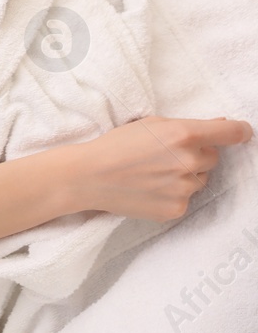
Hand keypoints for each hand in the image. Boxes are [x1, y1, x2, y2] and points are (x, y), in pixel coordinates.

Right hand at [69, 115, 251, 222]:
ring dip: (185, 176)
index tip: (242, 132)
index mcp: (183, 135)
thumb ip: (186, 126)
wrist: (89, 177)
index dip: (240, 131)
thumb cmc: (115, 145)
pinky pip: (186, 198)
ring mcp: (185, 188)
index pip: (231, 133)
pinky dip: (173, 193)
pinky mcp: (177, 208)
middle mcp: (189, 162)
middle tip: (165, 155)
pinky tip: (150, 188)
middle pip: (212, 158)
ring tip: (153, 173)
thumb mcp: (149, 124)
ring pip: (200, 180)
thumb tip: (220, 125)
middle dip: (196, 156)